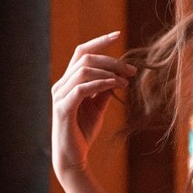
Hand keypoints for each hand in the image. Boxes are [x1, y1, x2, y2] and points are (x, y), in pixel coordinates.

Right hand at [51, 30, 135, 178]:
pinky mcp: (63, 108)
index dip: (99, 42)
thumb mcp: (97, 107)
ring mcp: (60, 96)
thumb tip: (117, 76)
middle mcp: (61, 85)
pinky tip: (116, 86)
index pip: (82, 52)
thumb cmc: (83, 132)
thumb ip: (104, 90)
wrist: (72, 157)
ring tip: (126, 81)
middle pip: (85, 58)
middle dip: (111, 60)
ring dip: (109, 72)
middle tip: (132, 70)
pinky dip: (100, 83)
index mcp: (68, 82)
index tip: (118, 34)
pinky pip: (82, 88)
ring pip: (84, 70)